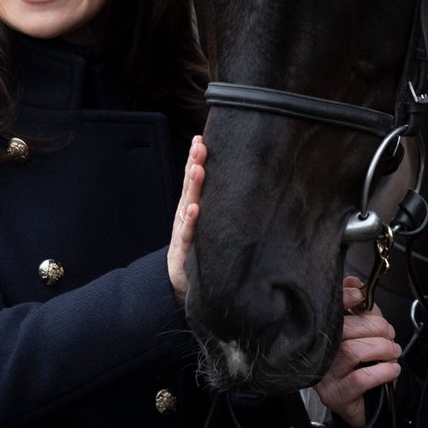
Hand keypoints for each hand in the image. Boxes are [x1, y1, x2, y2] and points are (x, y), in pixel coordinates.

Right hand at [168, 136, 204, 307]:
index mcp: (193, 210)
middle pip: (190, 187)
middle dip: (194, 164)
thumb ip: (219, 210)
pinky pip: (189, 235)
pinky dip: (192, 221)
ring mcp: (184, 234)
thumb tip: (247, 187)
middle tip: (199, 144)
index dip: (196, 160)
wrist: (180, 290)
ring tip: (197, 168)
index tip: (201, 137)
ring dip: (192, 187)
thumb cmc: (201, 254)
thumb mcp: (212, 229)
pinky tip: (195, 208)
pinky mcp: (184, 253)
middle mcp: (187, 217)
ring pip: (188, 206)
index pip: (195, 181)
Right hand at [313, 277, 401, 427]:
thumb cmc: (364, 366)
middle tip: (390, 335)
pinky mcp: (337, 396)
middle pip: (345, 330)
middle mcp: (321, 353)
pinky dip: (382, 371)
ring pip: (352, 352)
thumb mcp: (365, 333)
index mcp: (326, 333)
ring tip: (393, 352)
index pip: (330, 310)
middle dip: (376, 328)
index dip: (343, 298)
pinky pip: (359, 379)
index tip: (359, 295)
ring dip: (382, 348)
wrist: (367, 407)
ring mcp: (326, 376)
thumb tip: (355, 283)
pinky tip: (392, 370)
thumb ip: (362, 308)